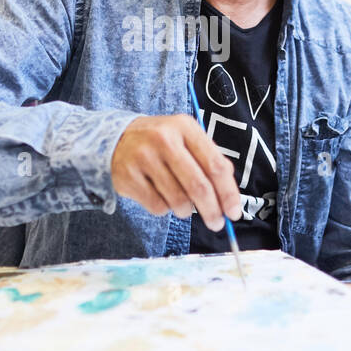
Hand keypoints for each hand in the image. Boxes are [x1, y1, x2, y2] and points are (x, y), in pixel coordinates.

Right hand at [110, 115, 242, 228]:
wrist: (115, 138)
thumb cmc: (160, 142)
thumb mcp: (186, 138)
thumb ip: (210, 159)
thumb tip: (230, 195)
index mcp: (185, 127)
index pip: (215, 165)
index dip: (228, 193)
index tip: (234, 212)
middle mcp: (164, 139)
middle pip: (198, 186)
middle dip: (212, 211)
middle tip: (217, 223)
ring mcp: (144, 157)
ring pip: (178, 200)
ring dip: (186, 210)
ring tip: (182, 204)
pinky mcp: (128, 176)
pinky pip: (157, 206)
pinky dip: (164, 208)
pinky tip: (160, 195)